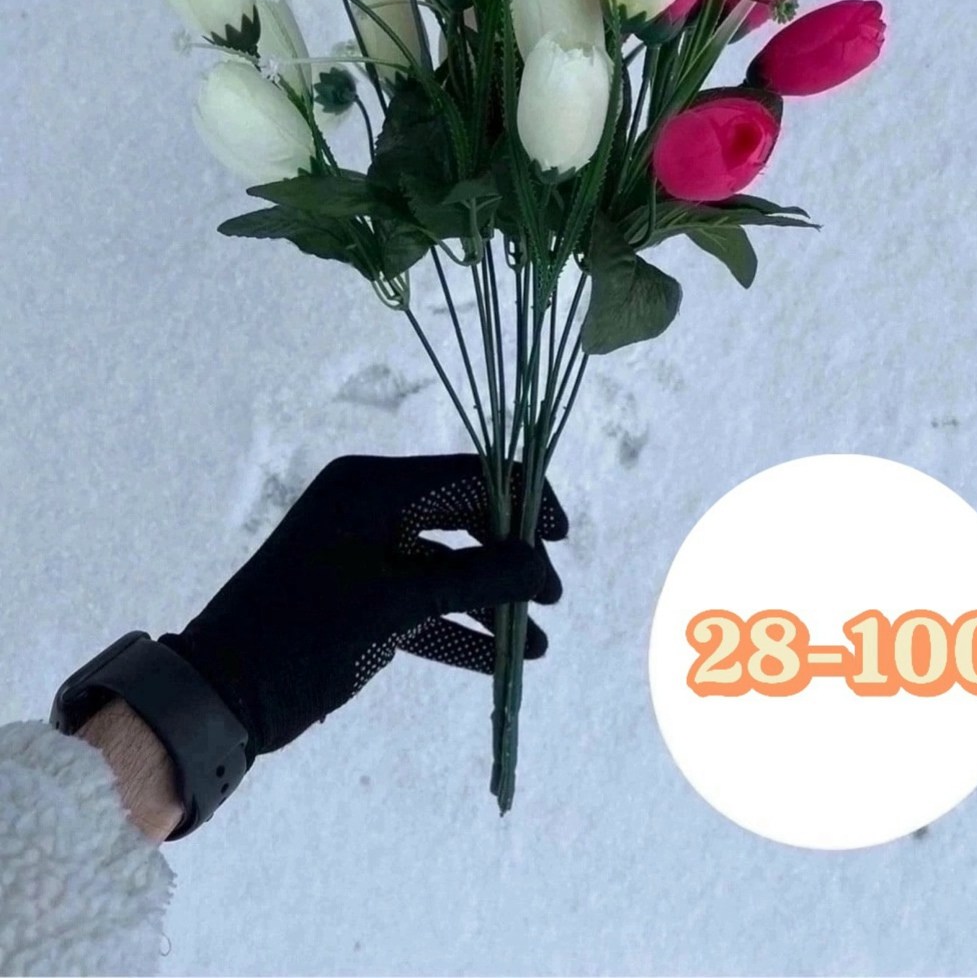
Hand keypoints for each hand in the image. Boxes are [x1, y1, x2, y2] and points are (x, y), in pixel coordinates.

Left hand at [158, 454, 566, 764]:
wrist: (221, 694)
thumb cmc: (303, 634)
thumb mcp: (396, 604)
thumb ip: (474, 579)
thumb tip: (540, 564)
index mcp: (371, 487)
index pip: (468, 474)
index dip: (522, 499)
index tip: (562, 538)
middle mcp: (371, 508)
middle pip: (463, 519)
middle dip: (510, 559)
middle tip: (550, 597)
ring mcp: (366, 553)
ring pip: (448, 567)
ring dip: (489, 602)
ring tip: (535, 641)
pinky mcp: (362, 598)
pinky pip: (425, 602)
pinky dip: (459, 628)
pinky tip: (501, 658)